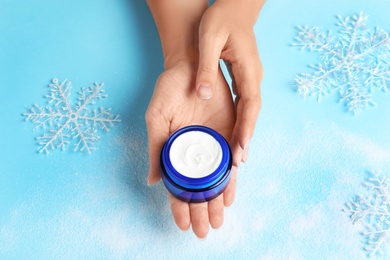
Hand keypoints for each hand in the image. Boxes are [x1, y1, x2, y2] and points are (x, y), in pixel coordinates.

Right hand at [146, 61, 236, 237]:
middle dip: (200, 211)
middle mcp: (194, 152)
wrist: (194, 65)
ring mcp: (212, 145)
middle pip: (198, 189)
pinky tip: (229, 196)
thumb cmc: (169, 90)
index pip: (177, 186)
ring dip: (216, 202)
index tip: (182, 224)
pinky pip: (231, 161)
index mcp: (175, 151)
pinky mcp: (228, 134)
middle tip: (202, 231)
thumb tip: (153, 181)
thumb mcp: (157, 118)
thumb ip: (156, 149)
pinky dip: (230, 180)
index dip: (179, 206)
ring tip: (217, 221)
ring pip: (214, 180)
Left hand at [196, 0, 264, 165]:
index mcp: (248, 68)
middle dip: (246, 137)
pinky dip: (241, 121)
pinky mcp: (245, 78)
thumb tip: (203, 94)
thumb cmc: (222, 18)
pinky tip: (233, 134)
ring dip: (244, 133)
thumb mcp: (209, 38)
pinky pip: (244, 105)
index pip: (250, 104)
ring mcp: (251, 78)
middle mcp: (254, 76)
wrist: (234, 7)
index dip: (246, 128)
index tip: (241, 148)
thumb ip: (206, 67)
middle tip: (238, 162)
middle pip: (252, 113)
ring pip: (249, 111)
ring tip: (236, 156)